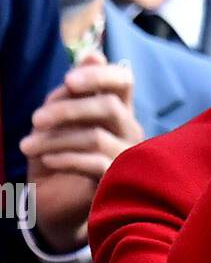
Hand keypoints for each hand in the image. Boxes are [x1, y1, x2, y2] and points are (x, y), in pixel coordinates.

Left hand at [21, 50, 142, 252]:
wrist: (57, 205)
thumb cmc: (59, 156)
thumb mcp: (58, 120)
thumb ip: (73, 92)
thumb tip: (94, 56)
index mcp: (117, 110)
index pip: (124, 80)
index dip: (100, 75)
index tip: (68, 81)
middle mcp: (130, 132)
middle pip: (109, 107)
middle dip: (66, 109)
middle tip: (34, 119)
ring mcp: (128, 158)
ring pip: (95, 136)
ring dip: (54, 139)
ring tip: (27, 147)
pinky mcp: (117, 182)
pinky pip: (93, 163)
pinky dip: (64, 158)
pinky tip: (46, 161)